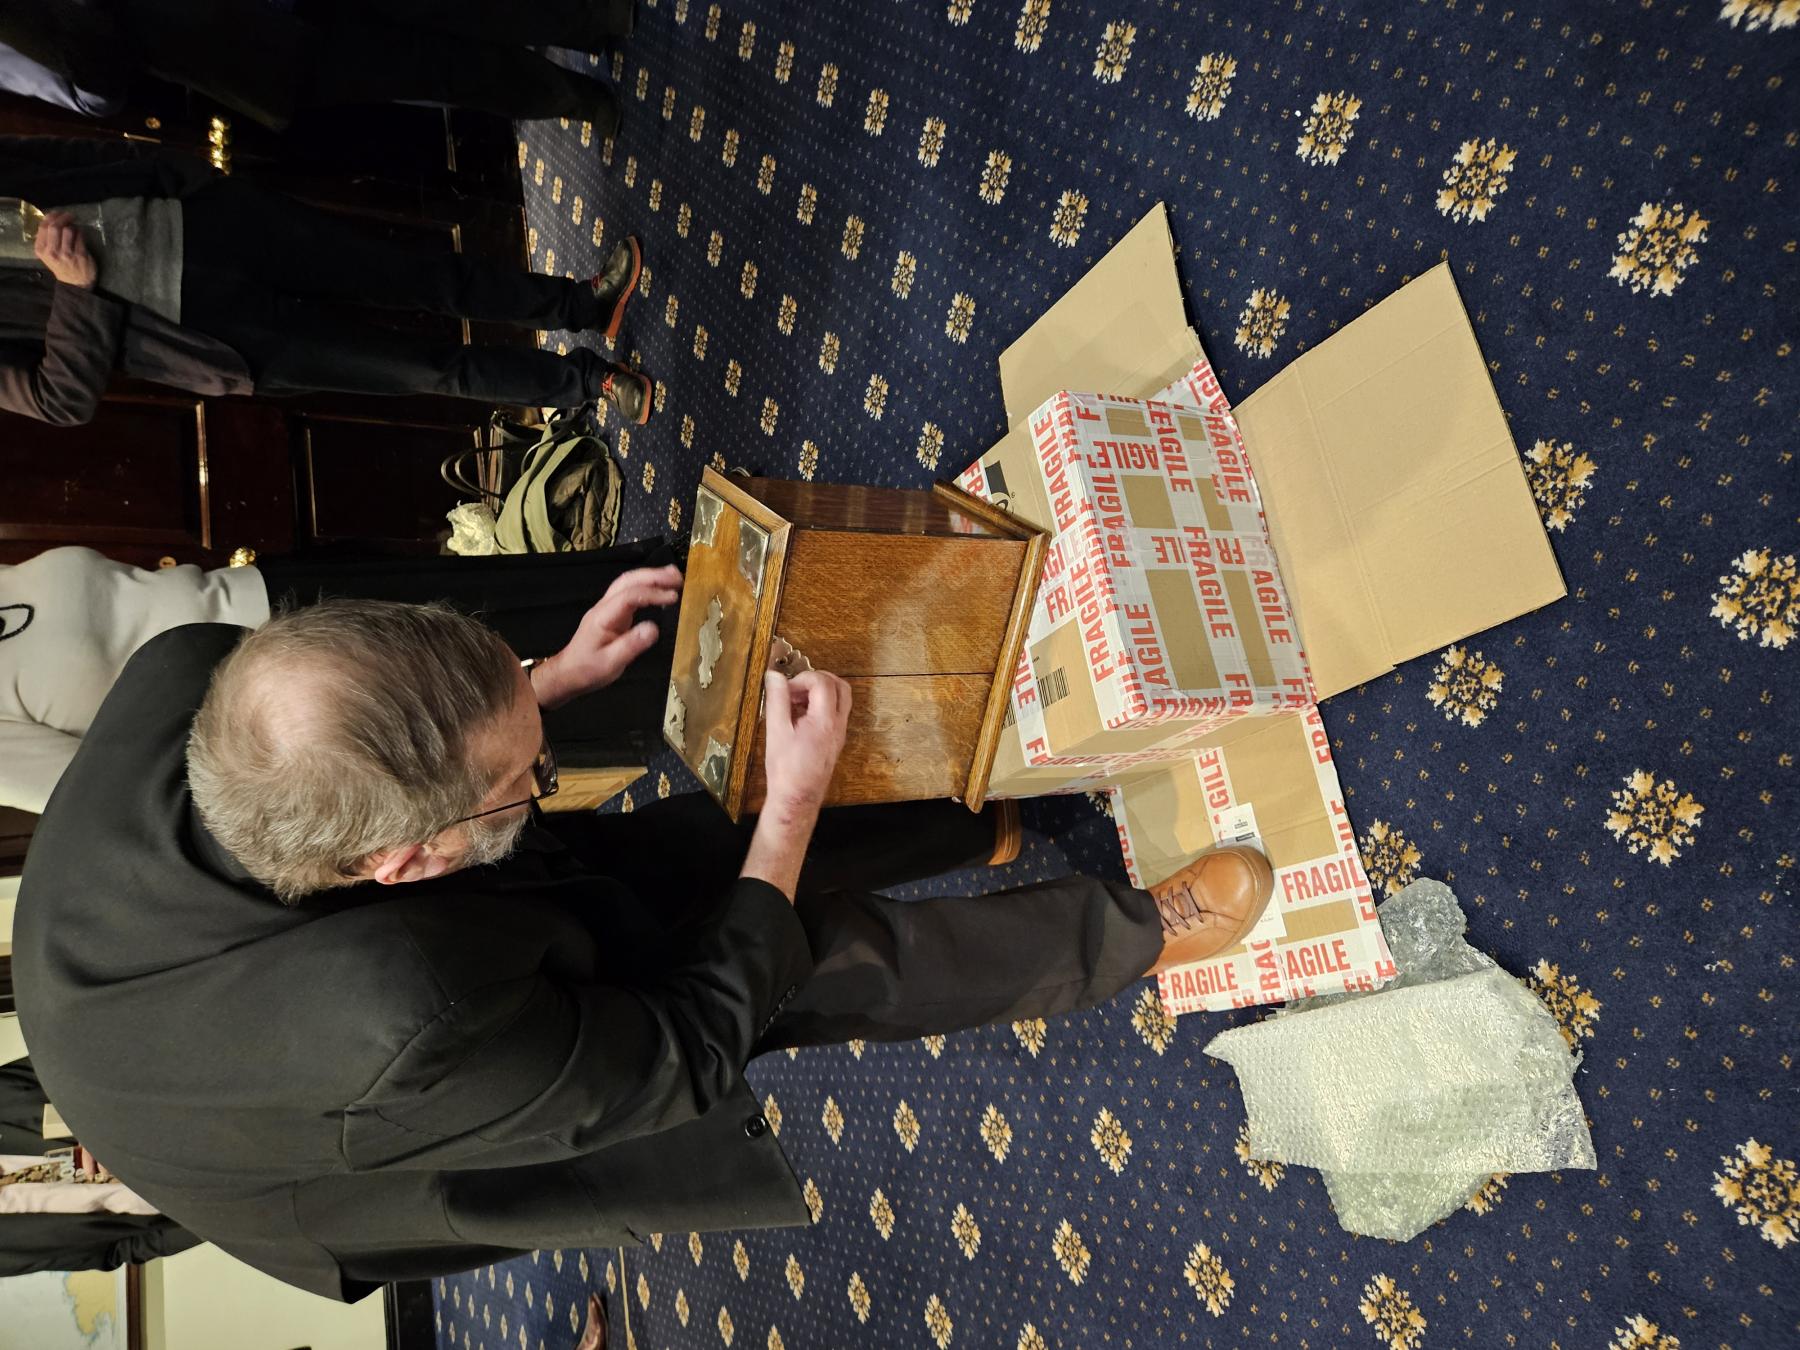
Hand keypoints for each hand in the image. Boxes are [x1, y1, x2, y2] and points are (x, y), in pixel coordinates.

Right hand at [33, 211, 97, 288]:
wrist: (75, 283)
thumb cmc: (60, 265)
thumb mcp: (47, 254)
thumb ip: (47, 238)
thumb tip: (52, 218)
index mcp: (41, 249)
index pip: (43, 226)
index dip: (51, 216)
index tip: (57, 213)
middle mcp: (52, 251)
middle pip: (55, 226)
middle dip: (63, 217)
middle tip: (69, 215)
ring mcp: (67, 253)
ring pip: (68, 230)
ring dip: (73, 225)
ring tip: (74, 227)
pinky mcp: (80, 254)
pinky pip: (80, 236)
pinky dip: (80, 232)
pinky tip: (80, 234)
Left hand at [533, 563, 681, 707]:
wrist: (568, 673)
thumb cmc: (588, 670)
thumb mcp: (611, 663)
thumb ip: (632, 645)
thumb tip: (654, 628)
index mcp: (603, 616)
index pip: (629, 596)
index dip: (652, 593)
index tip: (674, 597)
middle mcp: (604, 606)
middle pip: (628, 580)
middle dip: (654, 575)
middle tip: (678, 577)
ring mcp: (607, 607)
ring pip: (627, 582)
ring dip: (650, 576)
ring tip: (674, 576)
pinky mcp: (612, 612)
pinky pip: (628, 591)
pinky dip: (646, 585)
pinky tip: (659, 588)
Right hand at [760, 668, 850, 815]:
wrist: (797, 798)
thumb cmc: (786, 770)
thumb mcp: (776, 731)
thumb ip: (777, 700)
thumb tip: (775, 677)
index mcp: (825, 721)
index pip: (822, 682)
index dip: (802, 679)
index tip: (786, 689)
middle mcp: (838, 725)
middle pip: (840, 686)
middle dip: (817, 679)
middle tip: (796, 687)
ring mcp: (840, 733)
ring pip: (841, 699)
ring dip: (821, 692)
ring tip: (796, 701)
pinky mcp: (836, 740)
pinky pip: (836, 713)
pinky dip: (821, 705)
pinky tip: (800, 715)